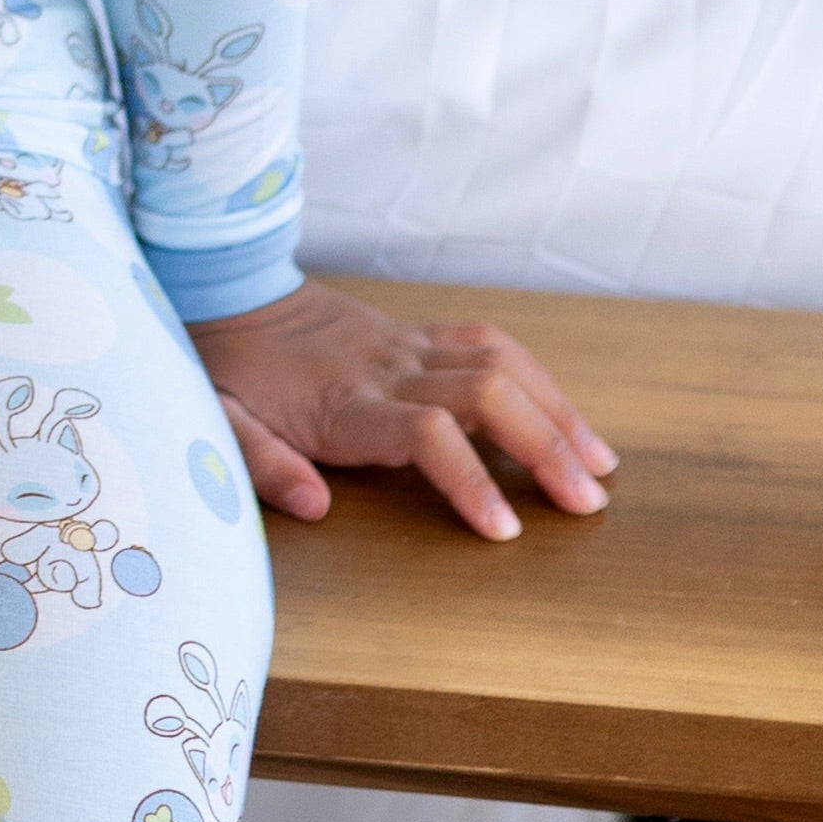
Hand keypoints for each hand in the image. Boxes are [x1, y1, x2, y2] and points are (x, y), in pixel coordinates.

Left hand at [190, 275, 616, 542]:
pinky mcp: (417, 332)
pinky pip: (490, 343)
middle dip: (545, 447)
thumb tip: (316, 509)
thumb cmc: (225, 368)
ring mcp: (407, 345)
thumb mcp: (221, 424)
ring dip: (557, 411)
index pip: (425, 434)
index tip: (506, 531)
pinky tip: (564, 413)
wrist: (226, 289)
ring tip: (601, 465)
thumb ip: (263, 467)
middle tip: (587, 504)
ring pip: (502, 363)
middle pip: (487, 394)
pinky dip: (537, 377)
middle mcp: (388, 369)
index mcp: (344, 403)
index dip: (470, 479)